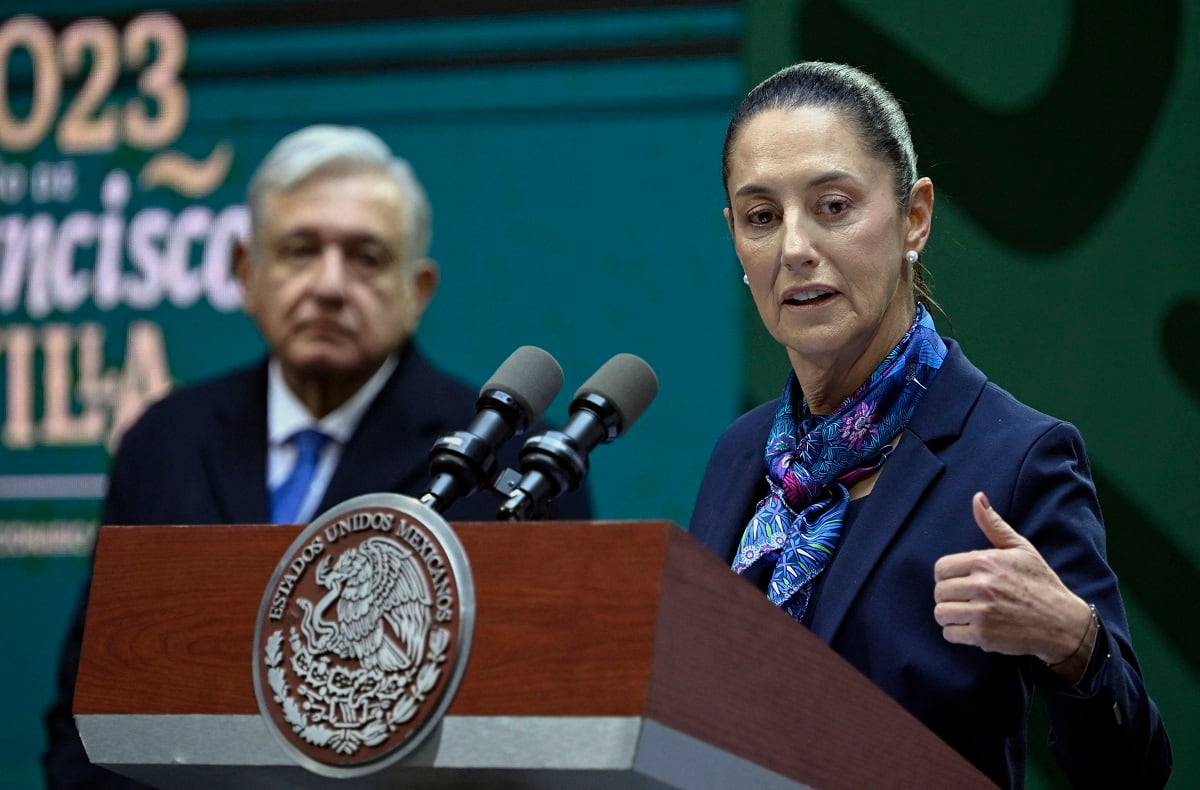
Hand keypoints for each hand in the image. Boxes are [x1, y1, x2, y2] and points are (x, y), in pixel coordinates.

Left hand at [933, 492, 1091, 669]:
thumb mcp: (1021, 549)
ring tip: (968, 614)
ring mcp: (983, 612)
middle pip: (939, 592)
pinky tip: (973, 628)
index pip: (940, 568)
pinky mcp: (984, 636)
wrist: (1063, 623)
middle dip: (949, 597)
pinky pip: (950, 634)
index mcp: (985, 562)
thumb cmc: (1041, 583)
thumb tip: (977, 498)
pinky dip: (957, 633)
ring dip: (950, 616)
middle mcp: (982, 585)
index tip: (961, 582)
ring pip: (941, 613)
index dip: (948, 577)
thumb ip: (994, 525)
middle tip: (967, 600)